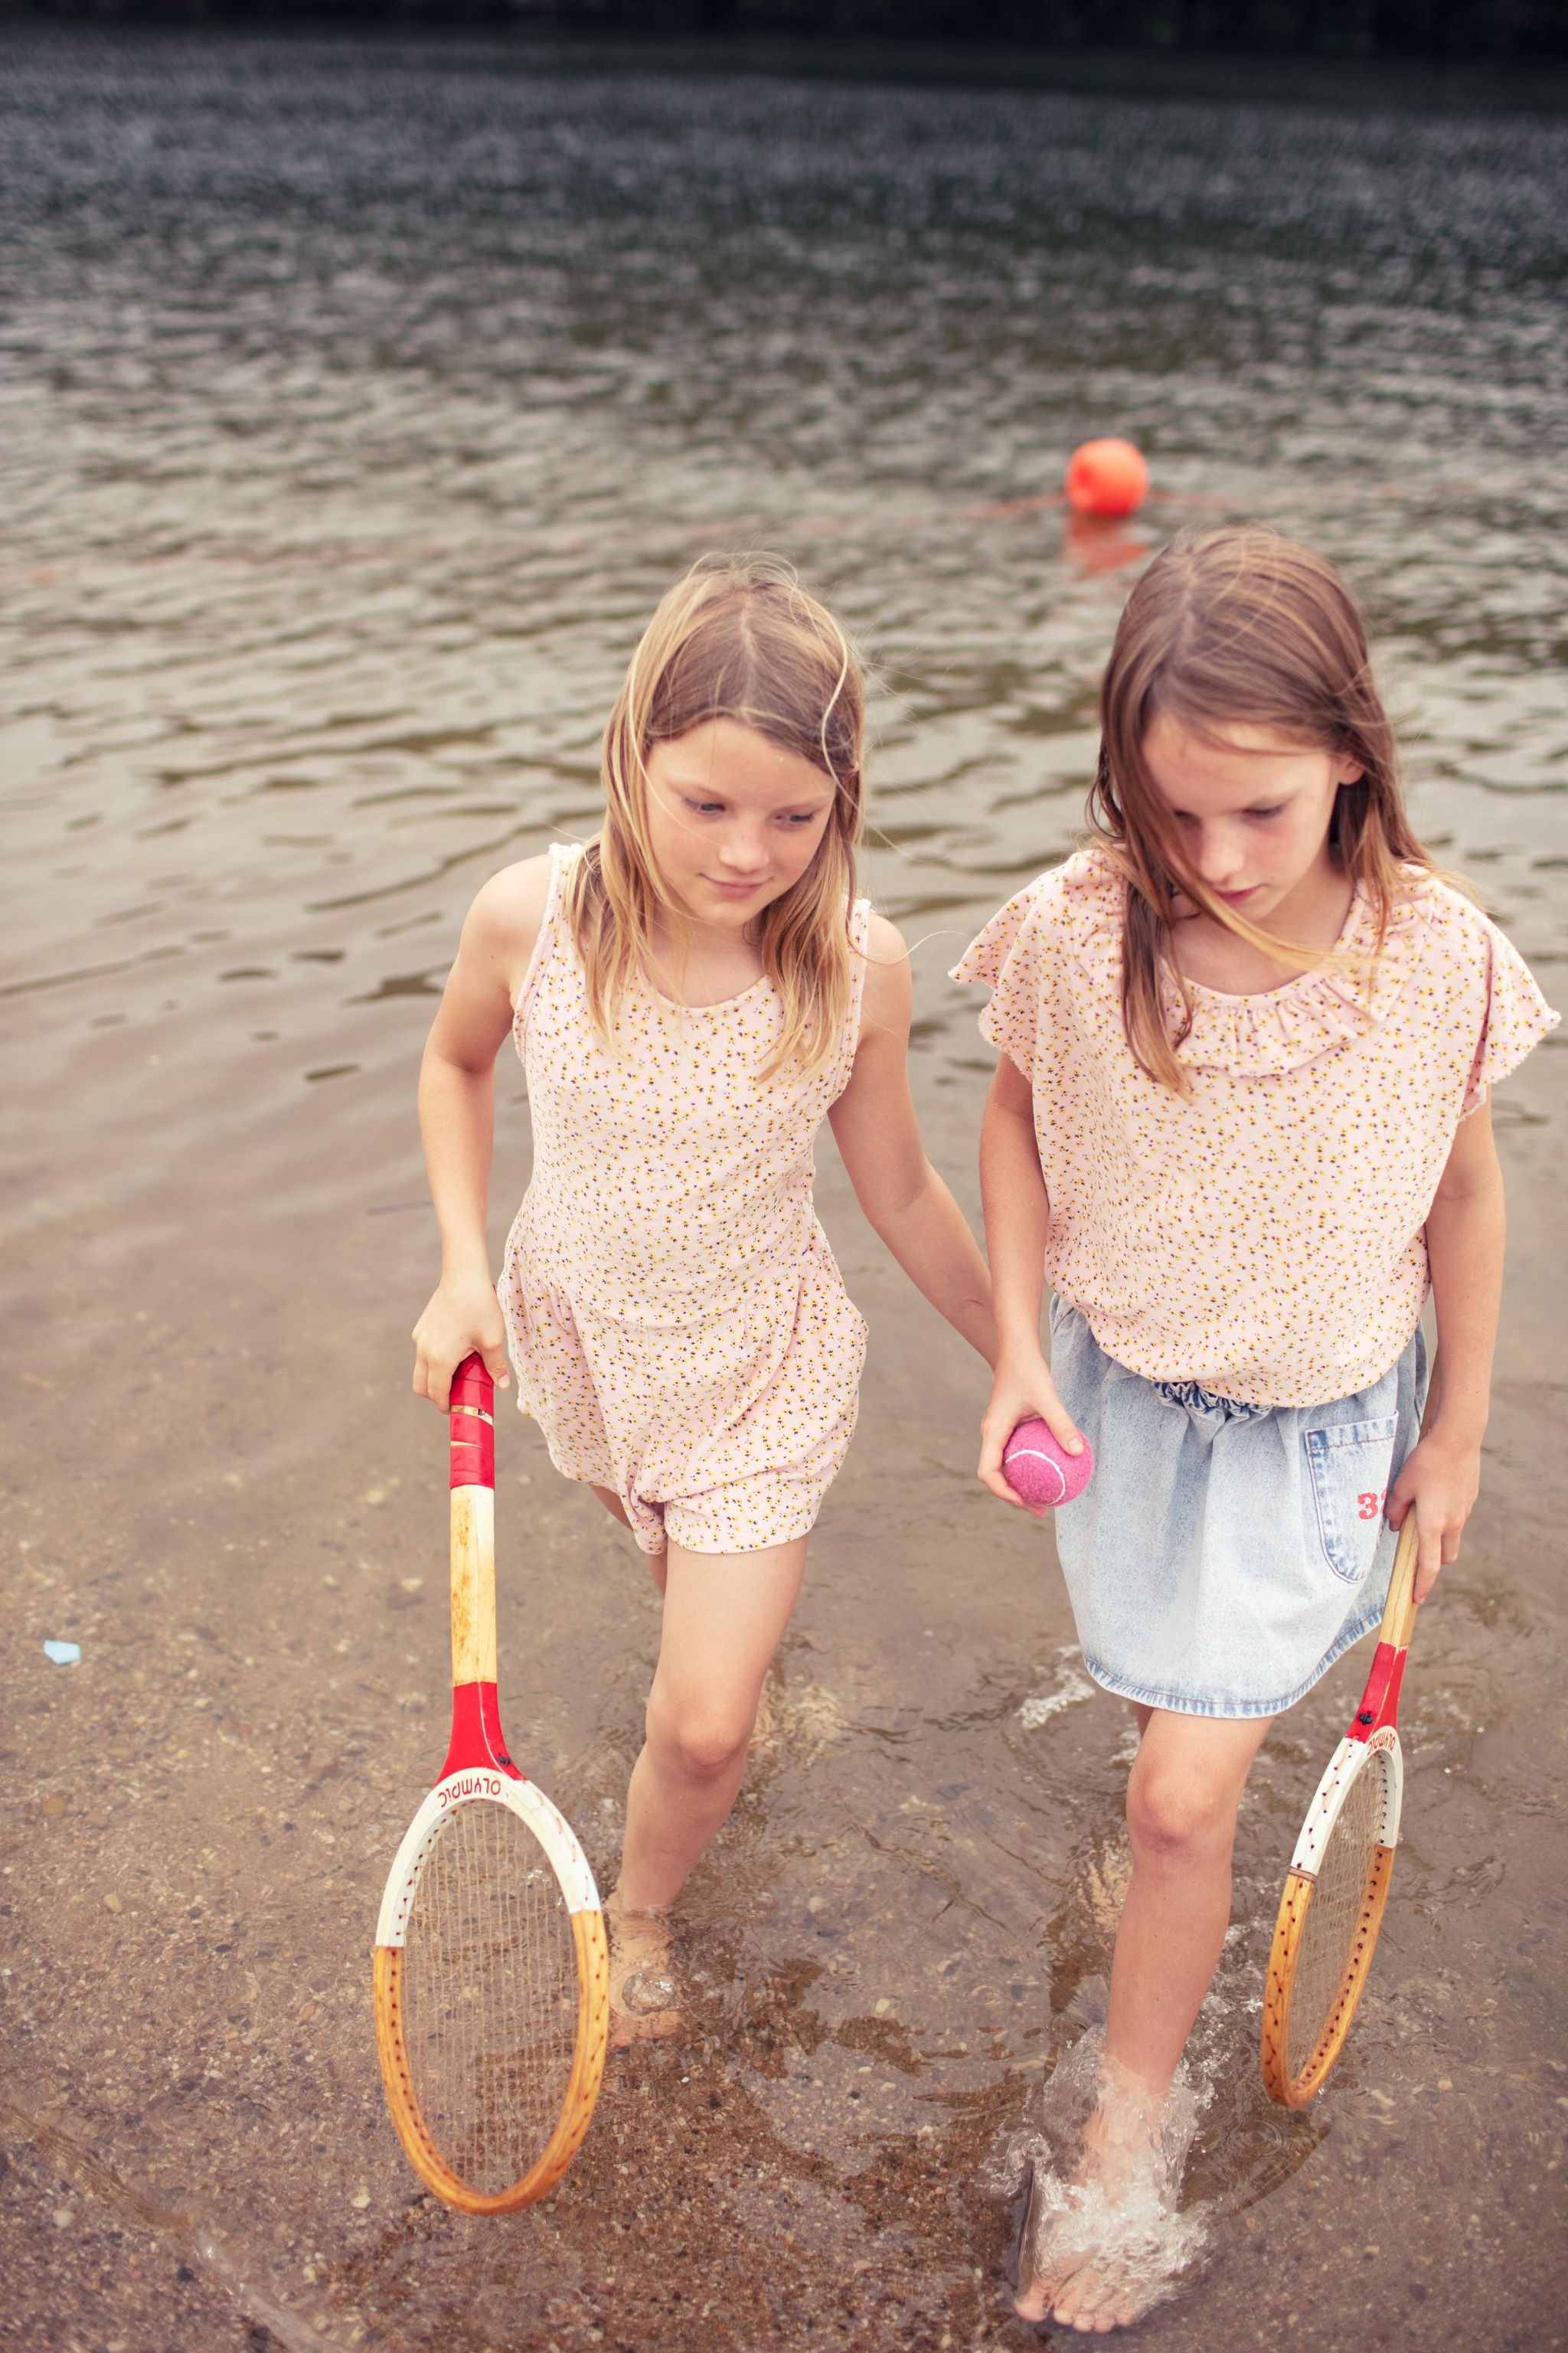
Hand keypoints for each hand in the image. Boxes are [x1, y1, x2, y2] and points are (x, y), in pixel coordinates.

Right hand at [412, 1272, 509, 1411]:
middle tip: (459, 1393)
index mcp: (440, 1359)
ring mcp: (420, 1338)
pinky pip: (424, 1353)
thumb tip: (502, 1386)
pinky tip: (457, 1350)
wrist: (463, 1274)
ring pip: (421, 1370)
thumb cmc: (479, 1306)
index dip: (447, 1406)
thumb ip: (496, 1366)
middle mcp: (424, 1350)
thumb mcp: (493, 1339)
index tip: (458, 1410)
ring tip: (461, 1370)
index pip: (437, 1394)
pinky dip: (435, 1361)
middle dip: (437, 1396)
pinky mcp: (422, 1327)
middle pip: (421, 1387)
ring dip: (436, 1377)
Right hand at [978, 1348, 1084, 1514]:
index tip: (1026, 1502)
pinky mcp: (1009, 1427)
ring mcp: (999, 1432)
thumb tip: (1078, 1452)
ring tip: (1046, 1496)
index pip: (989, 1472)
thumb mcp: (1047, 1397)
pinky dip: (1028, 1466)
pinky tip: (1052, 1468)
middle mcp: (991, 1435)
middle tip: (1041, 1509)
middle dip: (1014, 1496)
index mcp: (993, 1432)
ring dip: (1020, 1483)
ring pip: (1004, 1466)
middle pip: (995, 1475)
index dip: (1003, 1492)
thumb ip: (1061, 1424)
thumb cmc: (1029, 1371)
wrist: (1016, 1350)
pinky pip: (1015, 1453)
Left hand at [1385, 1429, 1480, 1602]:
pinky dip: (1447, 1520)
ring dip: (1440, 1540)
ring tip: (1423, 1522)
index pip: (1429, 1565)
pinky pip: (1457, 1518)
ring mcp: (1464, 1512)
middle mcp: (1453, 1523)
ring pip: (1453, 1538)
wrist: (1458, 1440)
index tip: (1417, 1599)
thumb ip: (1395, 1509)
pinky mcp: (1470, 1500)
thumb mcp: (1402, 1485)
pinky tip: (1435, 1499)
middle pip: (1445, 1557)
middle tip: (1417, 1561)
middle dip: (1432, 1564)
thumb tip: (1394, 1525)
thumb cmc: (1426, 1462)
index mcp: (1433, 1524)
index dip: (1422, 1584)